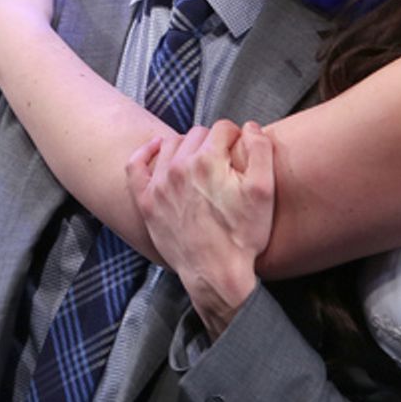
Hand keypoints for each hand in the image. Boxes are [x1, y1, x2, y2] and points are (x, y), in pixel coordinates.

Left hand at [126, 120, 275, 337]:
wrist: (216, 275)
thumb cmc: (243, 235)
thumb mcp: (264, 190)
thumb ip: (260, 148)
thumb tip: (249, 126)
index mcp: (208, 161)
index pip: (223, 128)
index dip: (236, 137)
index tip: (240, 151)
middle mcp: (179, 167)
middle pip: (198, 134)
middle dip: (213, 142)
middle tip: (224, 163)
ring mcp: (159, 185)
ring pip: (171, 144)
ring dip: (187, 147)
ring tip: (200, 162)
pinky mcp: (146, 202)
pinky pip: (136, 166)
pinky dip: (145, 153)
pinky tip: (157, 150)